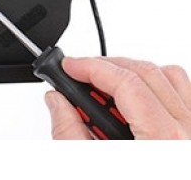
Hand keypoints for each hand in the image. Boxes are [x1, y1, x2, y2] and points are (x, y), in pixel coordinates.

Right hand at [45, 57, 190, 138]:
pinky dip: (158, 85)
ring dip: (134, 72)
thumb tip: (57, 101)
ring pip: (169, 76)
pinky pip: (184, 91)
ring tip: (105, 86)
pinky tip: (135, 98)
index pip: (125, 82)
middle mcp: (187, 133)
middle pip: (145, 72)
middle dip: (105, 66)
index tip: (68, 66)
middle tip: (77, 73)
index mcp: (162, 140)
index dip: (90, 67)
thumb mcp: (86, 169)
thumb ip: (69, 133)